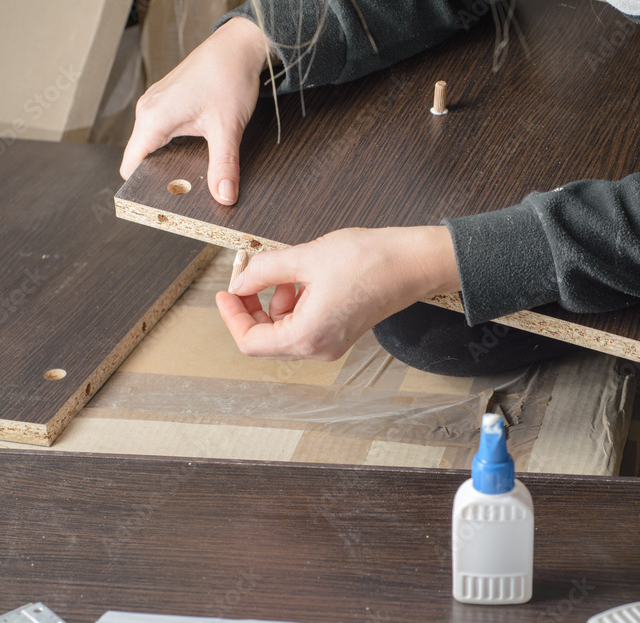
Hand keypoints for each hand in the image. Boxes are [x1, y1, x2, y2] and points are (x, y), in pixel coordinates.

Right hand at [120, 17, 274, 204]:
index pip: (131, 165)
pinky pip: (161, 132)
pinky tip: (194, 156)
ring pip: (153, 145)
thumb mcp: (227, 128)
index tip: (161, 205)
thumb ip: (223, 166)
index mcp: (153, 118)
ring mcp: (156, 105)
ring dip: (169, 163)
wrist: (238, 47)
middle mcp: (148, 111)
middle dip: (161, 179)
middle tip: (185, 198)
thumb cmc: (228, 77)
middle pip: (142, 158)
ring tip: (191, 180)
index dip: (142, 188)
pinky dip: (174, 147)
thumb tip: (223, 196)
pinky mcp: (168, 102)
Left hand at [215, 226, 460, 360]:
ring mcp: (331, 342)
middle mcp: (318, 348)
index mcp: (307, 337)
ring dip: (275, 302)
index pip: (251, 341)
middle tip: (248, 278)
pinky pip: (304, 324)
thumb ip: (264, 271)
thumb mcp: (306, 257)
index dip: (232, 316)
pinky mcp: (341, 331)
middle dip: (252, 308)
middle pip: (265, 339)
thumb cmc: (369, 260)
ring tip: (288, 273)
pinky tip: (305, 279)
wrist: (413, 262)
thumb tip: (239, 281)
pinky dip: (295, 303)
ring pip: (284, 330)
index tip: (226, 291)